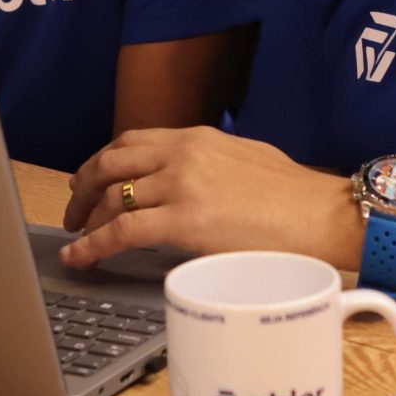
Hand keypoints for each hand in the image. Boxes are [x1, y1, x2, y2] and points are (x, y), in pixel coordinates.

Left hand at [60, 126, 356, 269]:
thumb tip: (194, 182)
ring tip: (77, 237)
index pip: (132, 141)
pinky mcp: (182, 221)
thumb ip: (211, 164)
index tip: (89, 178)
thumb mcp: (247, 158)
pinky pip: (121, 232)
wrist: (323, 214)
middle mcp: (182, 154)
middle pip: (110, 163)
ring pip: (112, 198)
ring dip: (86, 219)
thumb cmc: (298, 197)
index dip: (102, 160)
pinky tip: (78, 257)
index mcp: (196, 138)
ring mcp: (180, 186)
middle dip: (83, 187)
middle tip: (73, 209)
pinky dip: (92, 245)